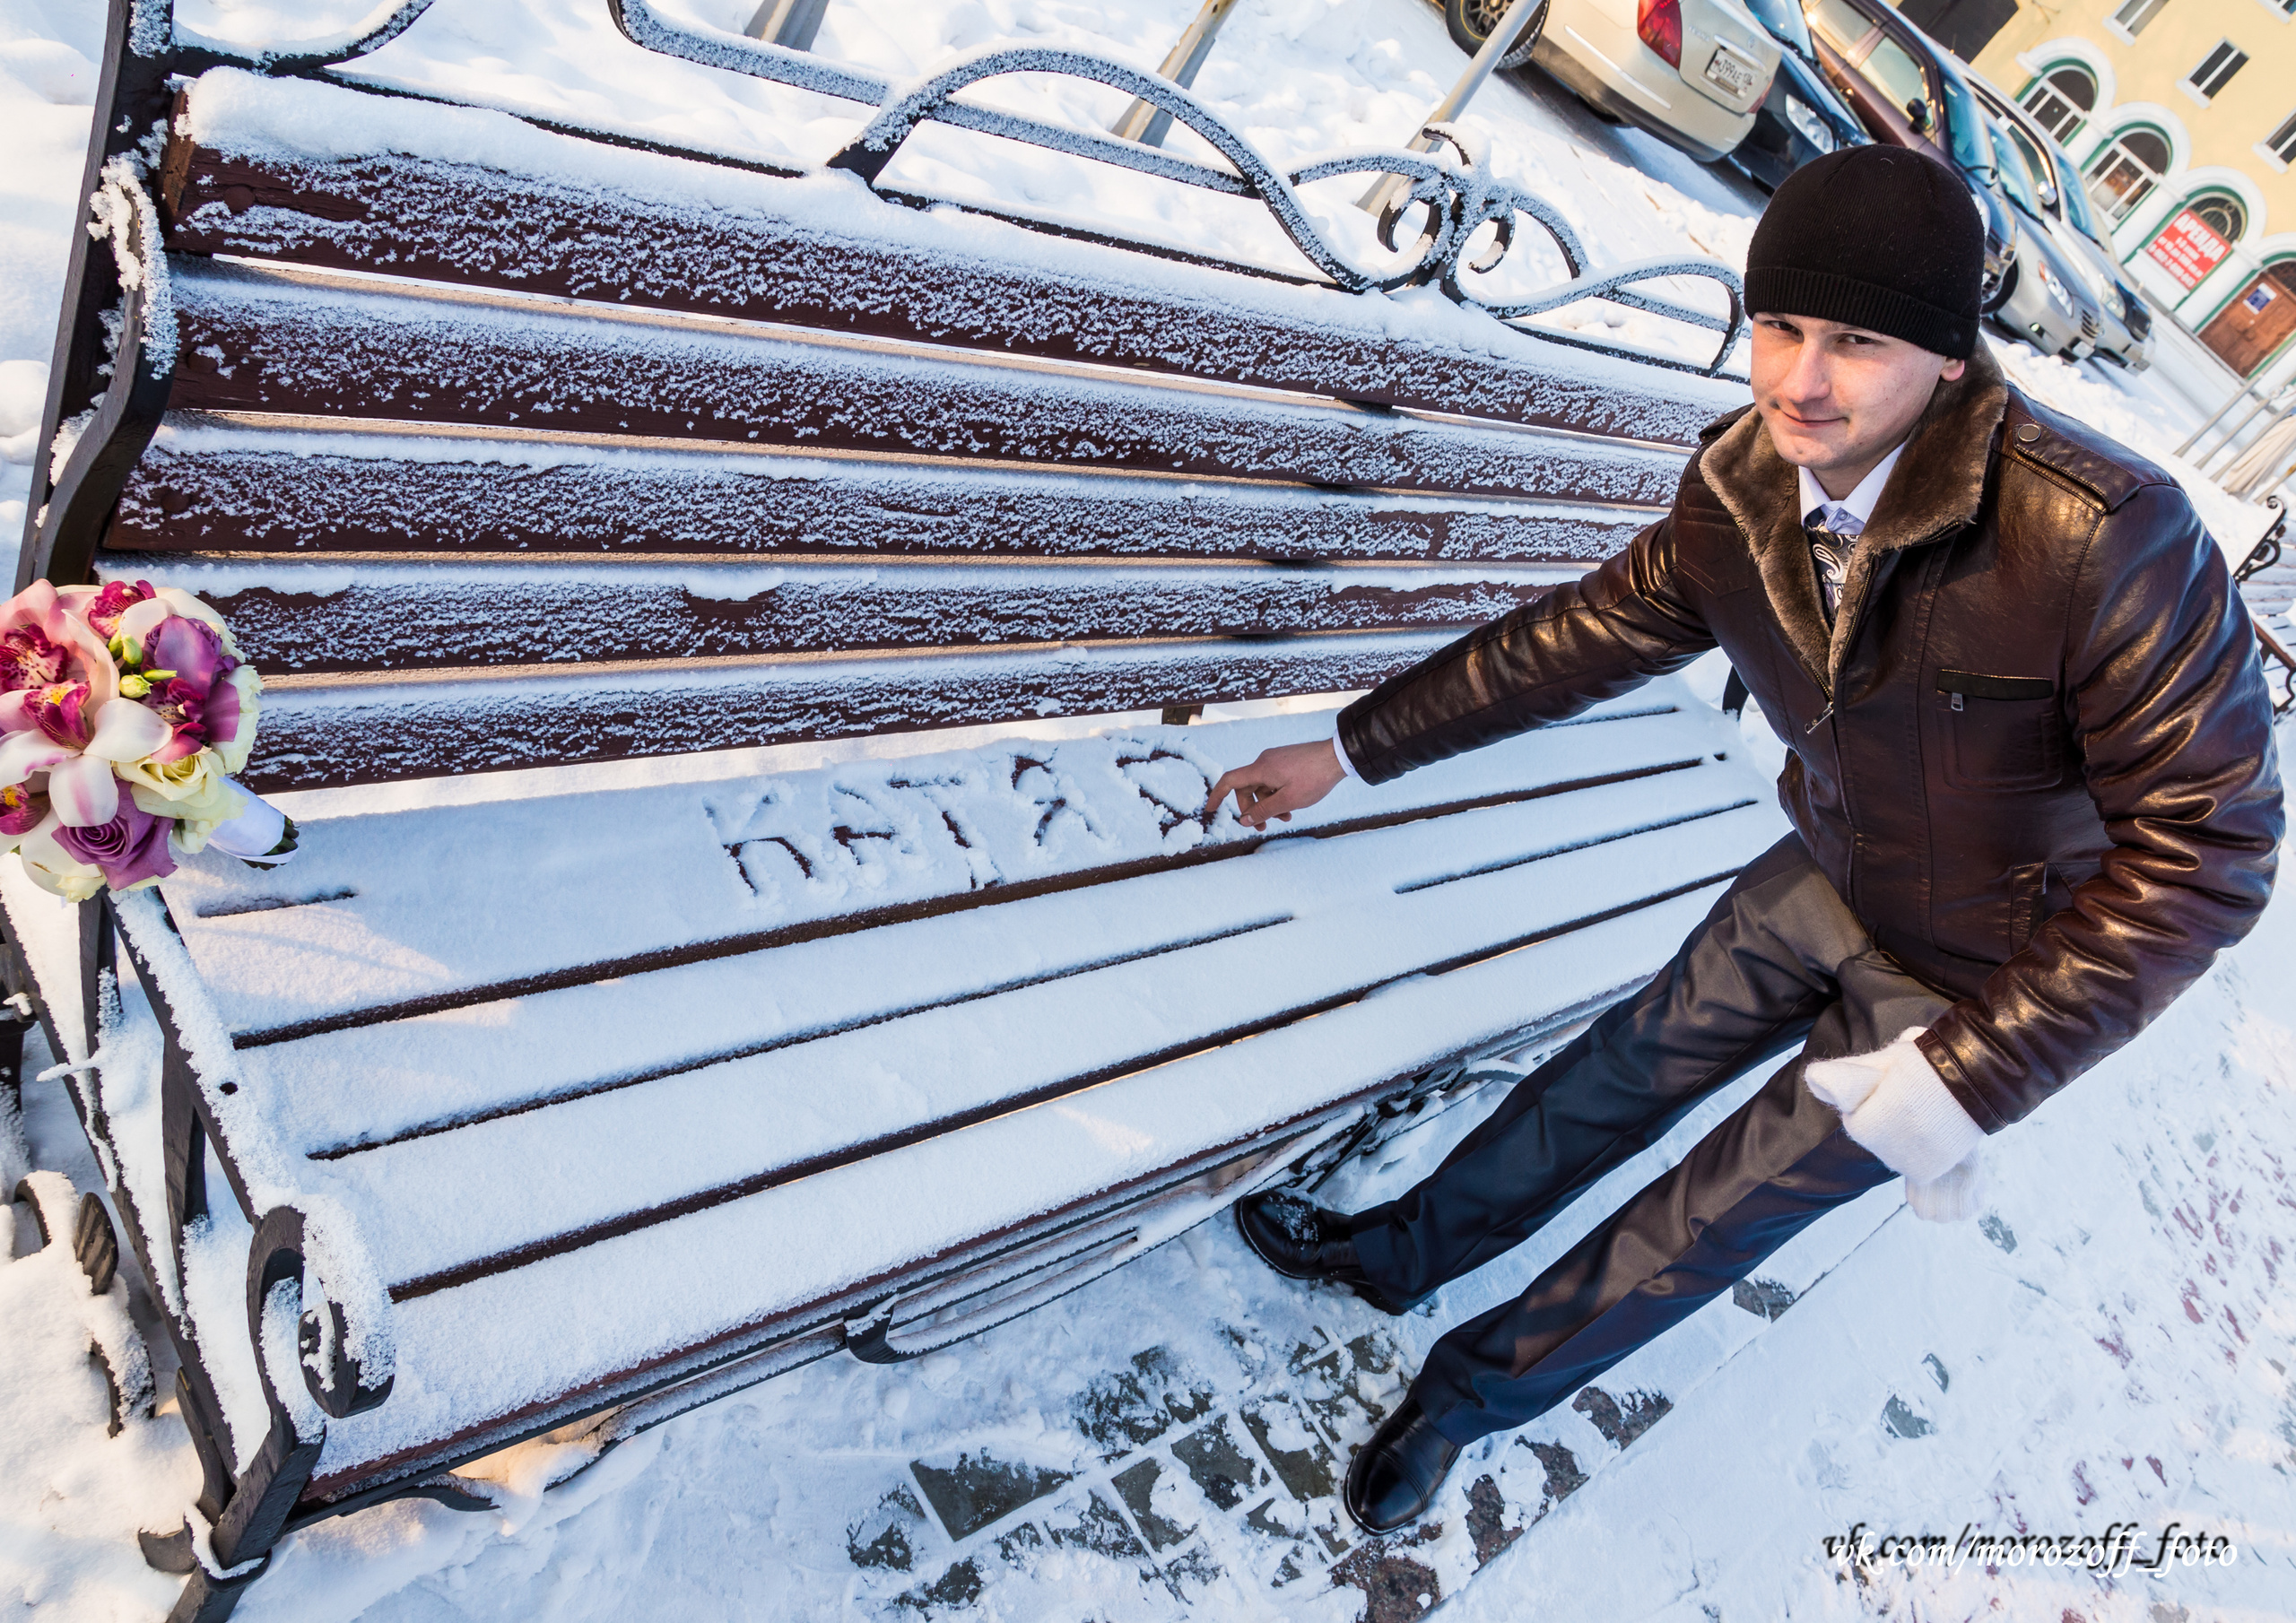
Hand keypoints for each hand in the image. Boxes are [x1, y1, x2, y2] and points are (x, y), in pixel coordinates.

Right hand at [1207, 740, 1346, 829]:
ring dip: (1268, 804)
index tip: (1211, 809)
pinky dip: (1277, 795)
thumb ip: (1263, 811)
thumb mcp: (1288, 801)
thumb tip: (1243, 820)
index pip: (1229, 781)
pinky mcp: (1285, 760)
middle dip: (1252, 809)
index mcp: (1261, 769)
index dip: (1217, 795)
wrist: (1338, 756)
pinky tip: (1291, 806)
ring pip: (1262, 786)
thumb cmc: (1314, 778)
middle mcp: (1264, 761)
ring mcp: (1275, 759)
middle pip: (1246, 788)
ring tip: (1285, 819)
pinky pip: (1272, 780)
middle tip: (1263, 827)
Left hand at [1804, 1026, 1984, 1184]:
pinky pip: (1918, 1167)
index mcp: (1863, 1126)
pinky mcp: (1931, 1171)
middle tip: (1911, 1099)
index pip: (1857, 1117)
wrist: (1971, 1080)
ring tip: (1926, 1115)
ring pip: (1897, 1152)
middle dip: (1887, 1120)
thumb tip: (1814, 1079)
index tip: (1891, 1089)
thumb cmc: (1922, 1066)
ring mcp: (1909, 1164)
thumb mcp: (1879, 1063)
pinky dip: (1923, 1156)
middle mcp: (1882, 1152)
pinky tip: (1934, 1136)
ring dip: (1905, 1138)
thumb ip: (1845, 1075)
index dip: (1873, 1100)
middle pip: (1877, 1136)